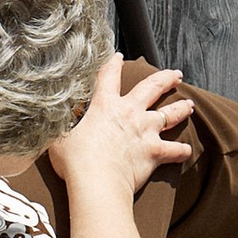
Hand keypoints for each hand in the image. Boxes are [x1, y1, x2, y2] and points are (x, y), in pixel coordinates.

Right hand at [47, 54, 195, 200]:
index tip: (118, 57)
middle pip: (152, 88)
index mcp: (105, 105)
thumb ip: (61, 125)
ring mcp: (145, 131)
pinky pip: (174, 150)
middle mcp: (129, 113)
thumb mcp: (59, 136)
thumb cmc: (74, 160)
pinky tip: (187, 150)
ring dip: (181, 109)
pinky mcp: (154, 152)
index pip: (108, 77)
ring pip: (170, 114)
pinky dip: (181, 151)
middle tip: (176, 75)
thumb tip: (48, 120)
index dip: (113, 65)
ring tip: (189, 105)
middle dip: (165, 79)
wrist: (96, 180)